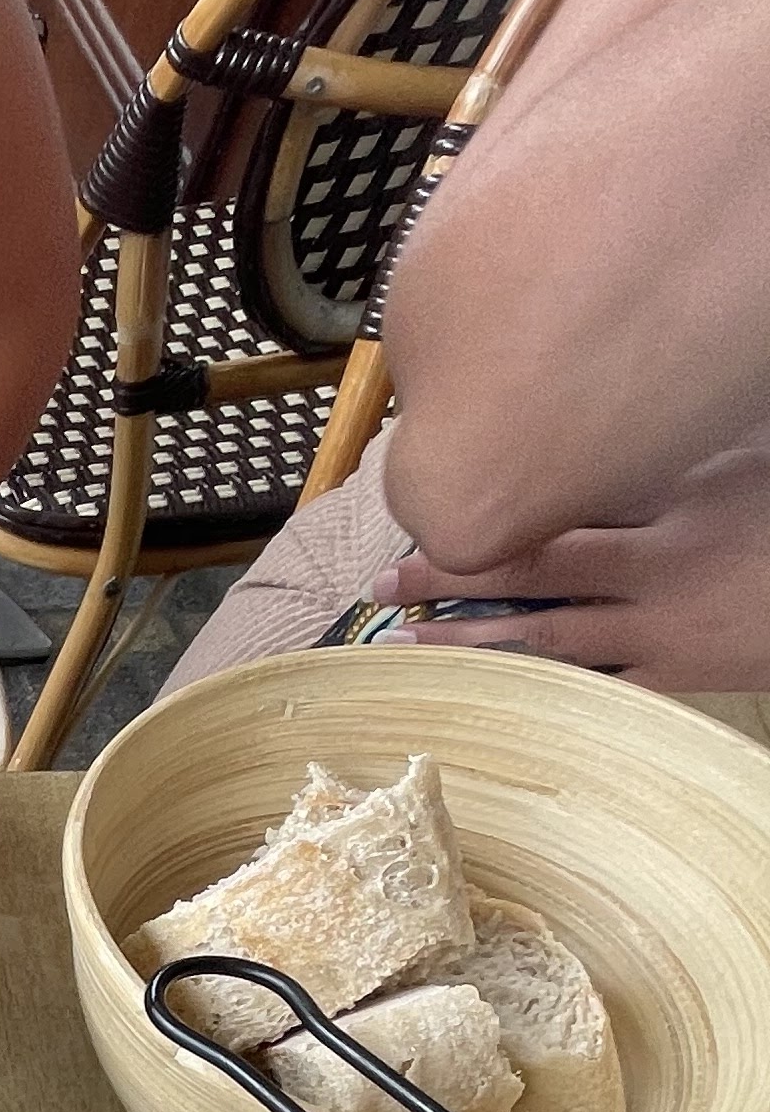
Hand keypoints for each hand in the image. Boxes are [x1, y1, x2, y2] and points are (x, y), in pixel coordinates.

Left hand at [382, 436, 769, 702]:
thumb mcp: (736, 461)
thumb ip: (662, 454)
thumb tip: (602, 412)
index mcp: (663, 516)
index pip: (549, 519)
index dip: (478, 526)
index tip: (417, 519)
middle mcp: (649, 580)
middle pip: (530, 580)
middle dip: (449, 584)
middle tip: (378, 589)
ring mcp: (660, 638)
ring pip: (549, 646)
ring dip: (477, 645)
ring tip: (411, 645)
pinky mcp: (676, 682)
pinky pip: (596, 691)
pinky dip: (540, 694)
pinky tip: (489, 698)